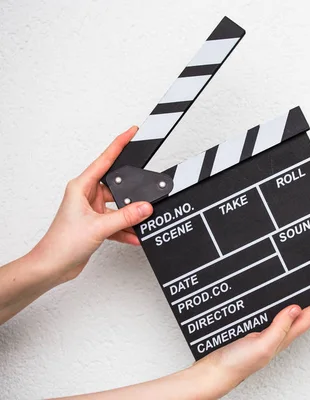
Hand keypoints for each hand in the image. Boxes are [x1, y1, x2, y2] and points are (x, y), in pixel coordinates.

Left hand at [32, 126, 152, 282]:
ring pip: (118, 207)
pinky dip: (126, 230)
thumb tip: (145, 207)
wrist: (52, 267)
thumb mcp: (99, 227)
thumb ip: (125, 216)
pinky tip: (134, 236)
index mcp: (81, 187)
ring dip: (129, 216)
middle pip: (117, 186)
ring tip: (141, 221)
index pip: (105, 159)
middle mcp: (86, 196)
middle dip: (132, 193)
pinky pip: (117, 222)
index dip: (119, 144)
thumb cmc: (61, 243)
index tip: (131, 132)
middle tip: (146, 193)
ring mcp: (91, 210)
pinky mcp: (95, 225)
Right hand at [185, 290, 309, 397]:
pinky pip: (279, 313)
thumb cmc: (237, 364)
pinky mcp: (258, 329)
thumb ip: (279, 328)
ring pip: (296, 313)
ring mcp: (270, 331)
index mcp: (285, 335)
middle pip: (309, 313)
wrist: (215, 372)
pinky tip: (288, 301)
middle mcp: (281, 333)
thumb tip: (295, 308)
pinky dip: (288, 305)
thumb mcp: (262, 345)